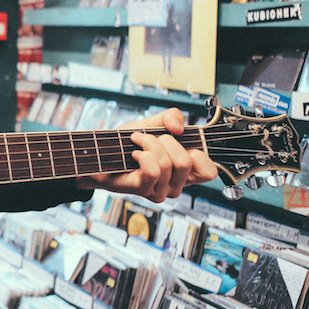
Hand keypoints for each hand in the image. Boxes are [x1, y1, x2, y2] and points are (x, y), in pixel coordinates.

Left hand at [76, 107, 218, 202]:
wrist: (99, 153)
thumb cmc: (126, 143)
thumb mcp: (153, 123)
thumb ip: (171, 117)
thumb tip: (179, 128)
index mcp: (184, 172)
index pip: (209, 171)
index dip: (200, 153)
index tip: (179, 141)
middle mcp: (175, 185)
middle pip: (186, 162)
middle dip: (166, 141)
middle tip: (148, 137)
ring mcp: (159, 191)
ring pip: (168, 164)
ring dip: (150, 144)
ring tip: (136, 142)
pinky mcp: (142, 190)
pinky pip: (153, 170)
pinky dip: (143, 154)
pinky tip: (134, 153)